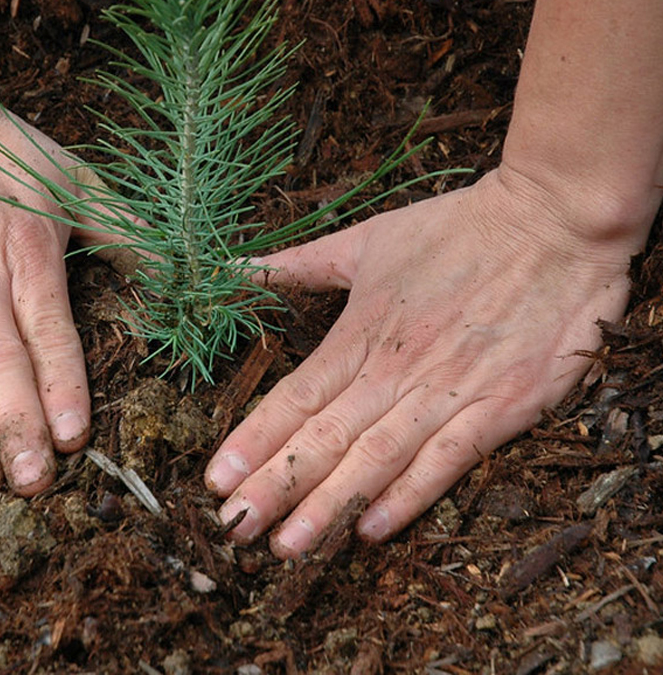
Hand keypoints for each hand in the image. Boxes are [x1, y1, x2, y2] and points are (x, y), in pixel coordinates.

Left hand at [205, 165, 635, 555]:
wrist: (554, 222)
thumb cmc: (457, 229)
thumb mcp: (368, 240)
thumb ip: (299, 264)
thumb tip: (236, 266)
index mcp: (361, 332)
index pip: (295, 397)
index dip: (253, 441)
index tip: (215, 479)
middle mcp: (396, 369)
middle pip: (325, 437)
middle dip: (276, 486)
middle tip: (234, 528)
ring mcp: (449, 391)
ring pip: (376, 458)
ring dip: (329, 505)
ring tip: (288, 546)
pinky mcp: (501, 407)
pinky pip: (448, 460)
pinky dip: (409, 496)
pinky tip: (371, 530)